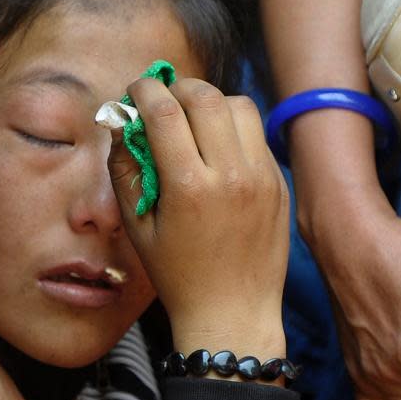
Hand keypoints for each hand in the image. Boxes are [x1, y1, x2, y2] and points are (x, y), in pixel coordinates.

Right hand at [108, 77, 289, 363]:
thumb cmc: (178, 275)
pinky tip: (218, 147)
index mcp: (190, 187)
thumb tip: (121, 122)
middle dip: (178, 87)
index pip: (165, 111)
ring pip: (239, 105)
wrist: (233, 312)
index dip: (144, 90)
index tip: (134, 91)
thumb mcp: (139, 227)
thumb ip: (125, 169)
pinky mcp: (279, 182)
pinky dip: (234, 127)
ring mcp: (262, 176)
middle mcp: (231, 174)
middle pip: (206, 96)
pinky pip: (257, 134)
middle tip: (164, 99)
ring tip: (194, 119)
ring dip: (212, 102)